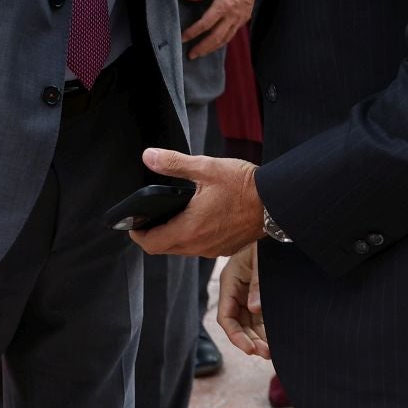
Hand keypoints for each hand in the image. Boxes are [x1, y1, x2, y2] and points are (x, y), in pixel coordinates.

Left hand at [128, 148, 264, 257]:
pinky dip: (191, 238)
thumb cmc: (243, 185)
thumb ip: (174, 163)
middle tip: (149, 219)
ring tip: (171, 216)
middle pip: (164, 249)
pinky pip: (199, 249)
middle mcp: (199, 245)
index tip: (133, 224)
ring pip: (182, 250)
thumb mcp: (206, 168)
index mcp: (190, 228)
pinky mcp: (225, 249)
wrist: (275, 201)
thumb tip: (149, 157)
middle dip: (152, 236)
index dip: (137, 235)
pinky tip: (196, 219)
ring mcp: (213, 250)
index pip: (151, 244)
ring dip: (172, 237)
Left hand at [182, 0, 255, 58]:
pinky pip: (231, 35)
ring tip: (201, 54)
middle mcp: (232, 15)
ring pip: (225, 39)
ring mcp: (239, 19)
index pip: (206, 23)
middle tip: (191, 54)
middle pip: (215, 37)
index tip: (184, 38)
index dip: (193, 32)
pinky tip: (215, 45)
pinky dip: (222, 42)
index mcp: (224, 4)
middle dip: (202, 47)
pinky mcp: (244, 20)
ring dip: (212, 48)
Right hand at [217, 244, 268, 359]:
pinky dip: (266, 330)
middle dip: (249, 341)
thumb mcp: (260, 260)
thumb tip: (255, 309)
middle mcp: (236, 291)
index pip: (226, 316)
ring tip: (272, 352)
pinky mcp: (260, 295)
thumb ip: (257, 283)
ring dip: (258, 339)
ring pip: (249, 324)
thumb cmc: (264, 240)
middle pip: (237, 324)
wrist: (275, 226)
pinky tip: (275, 340)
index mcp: (230, 281)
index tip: (250, 349)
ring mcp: (248, 294)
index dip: (235, 335)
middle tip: (267, 353)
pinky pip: (260, 318)